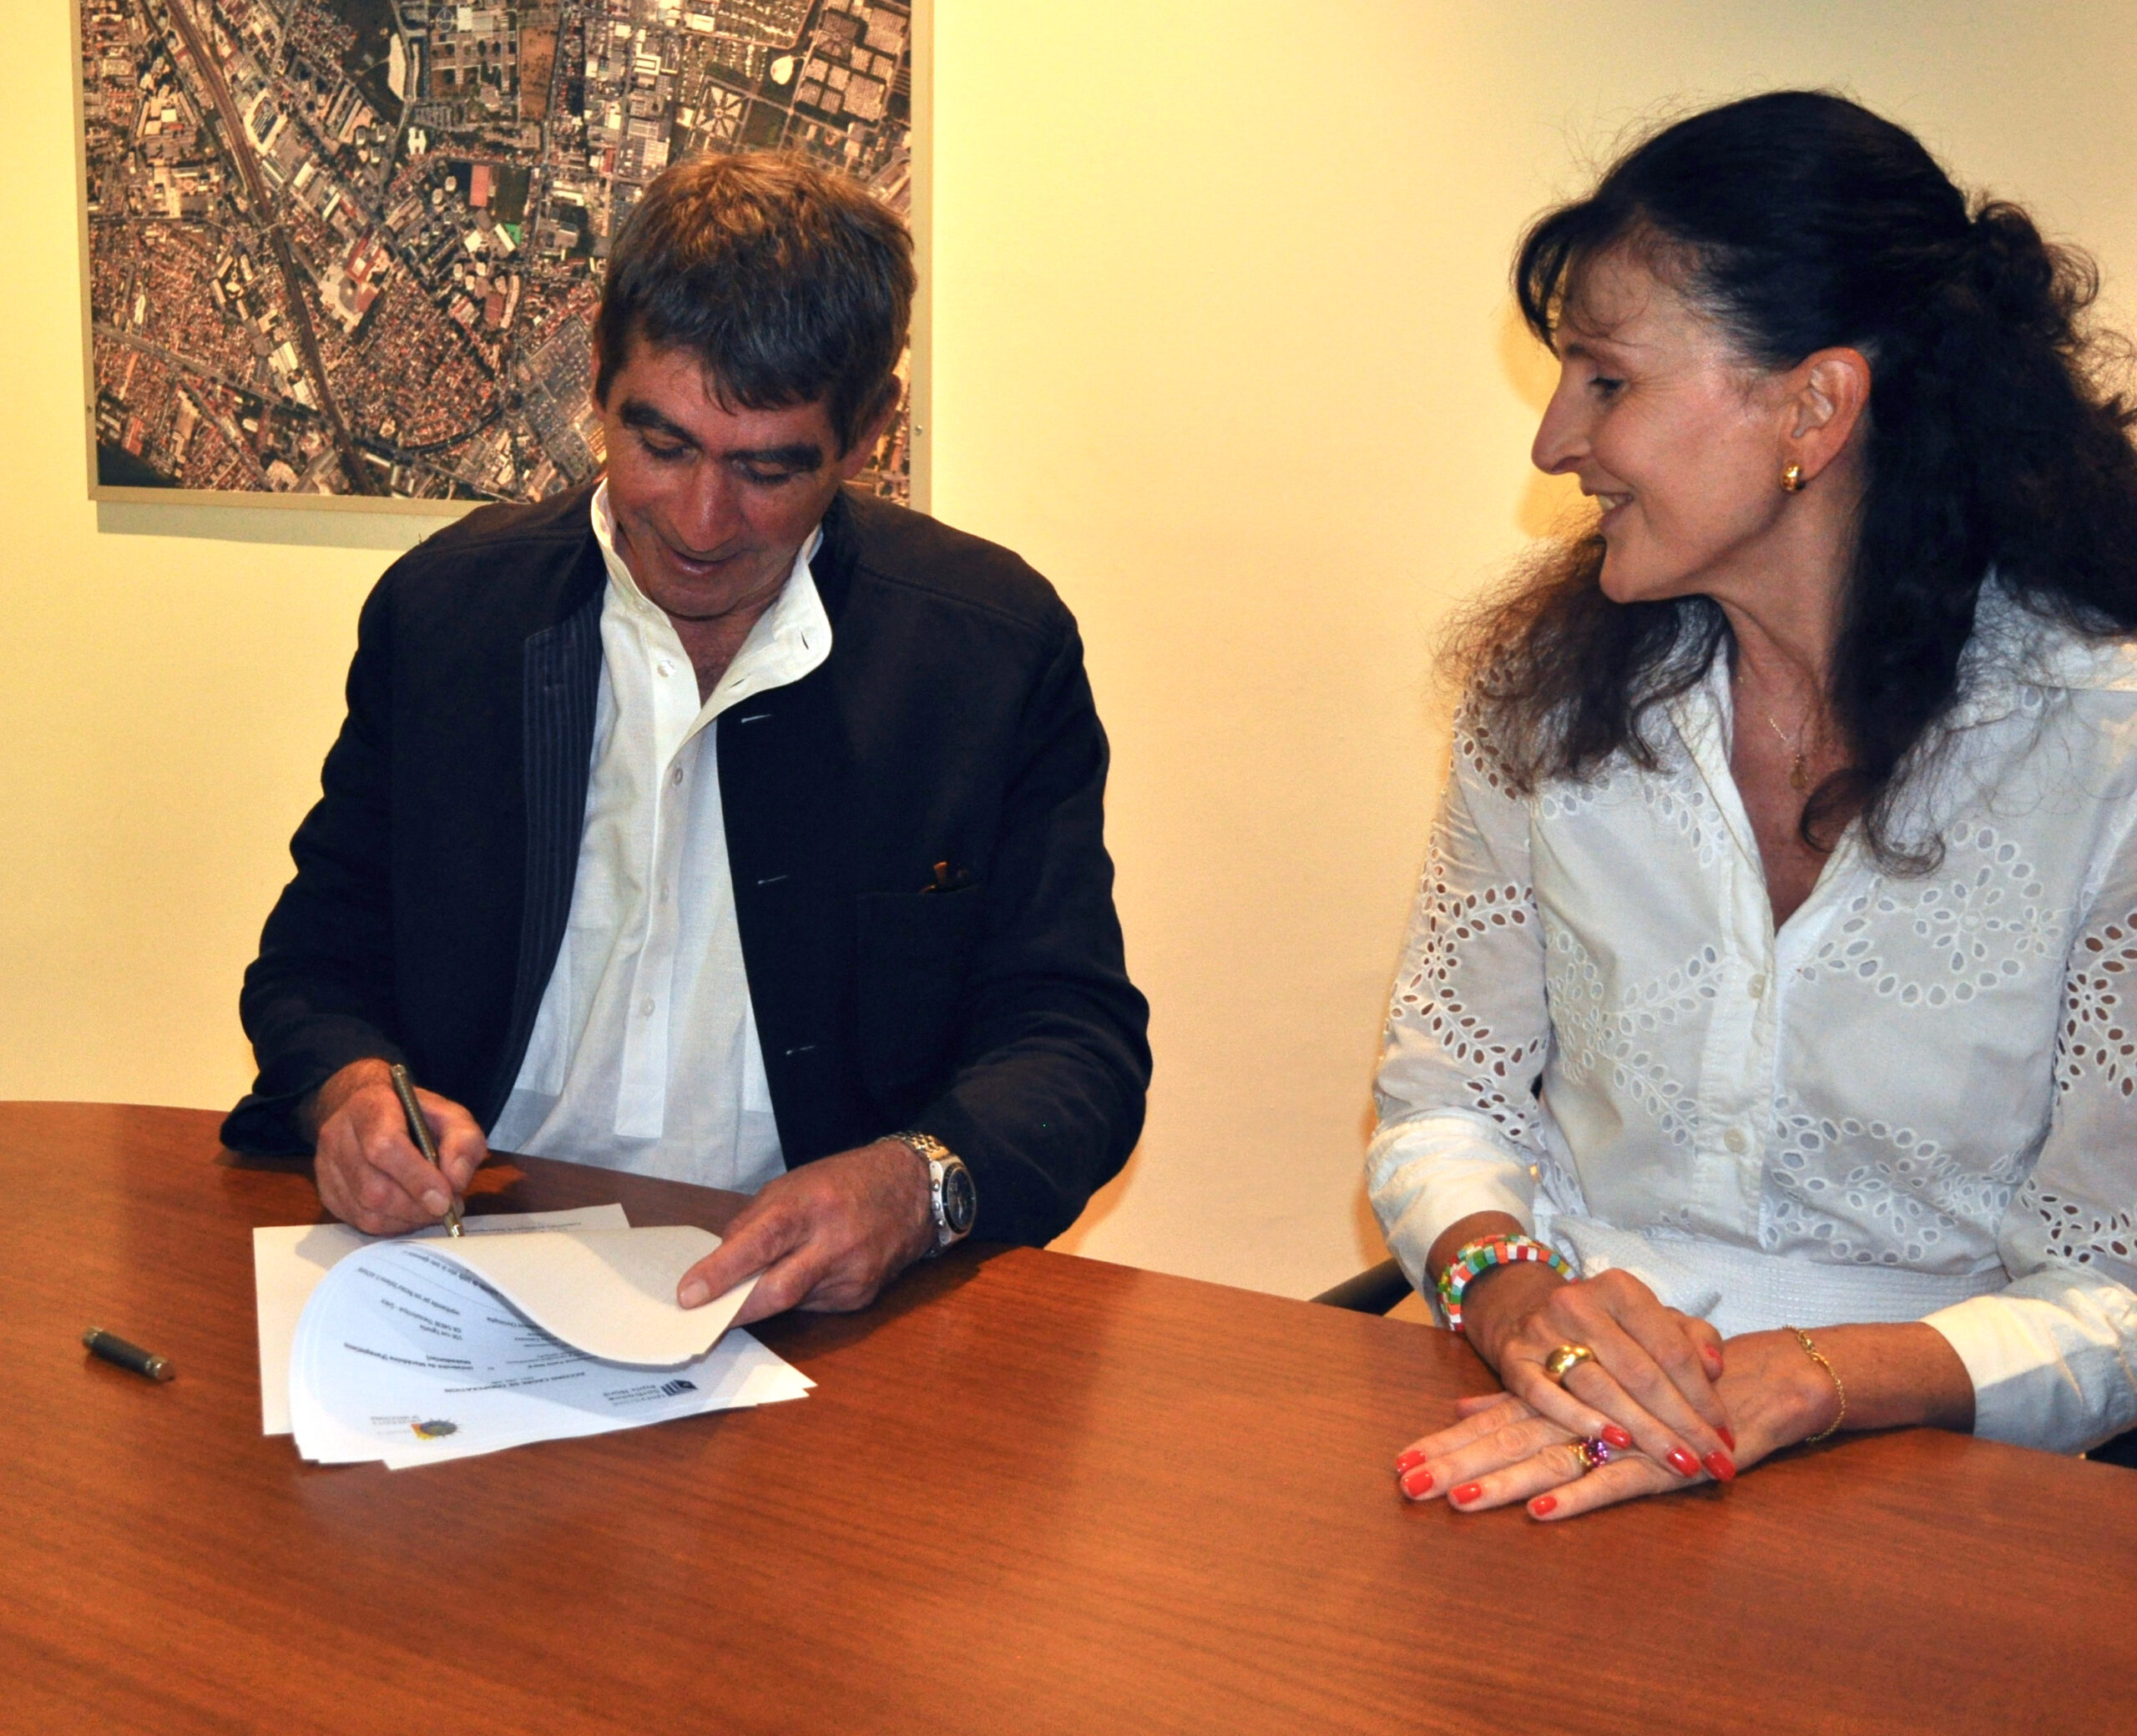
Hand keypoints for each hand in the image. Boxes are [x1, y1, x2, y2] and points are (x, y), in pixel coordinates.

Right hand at [308, 1059, 486, 1234]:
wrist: (371, 1111)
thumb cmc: (413, 1115)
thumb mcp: (450, 1115)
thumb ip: (463, 1141)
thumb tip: (455, 1180)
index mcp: (369, 1107)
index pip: (384, 1147)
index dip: (417, 1179)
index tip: (445, 1199)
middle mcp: (338, 1136)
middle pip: (374, 1188)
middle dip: (417, 1207)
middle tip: (446, 1207)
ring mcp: (326, 1166)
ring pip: (366, 1212)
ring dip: (407, 1219)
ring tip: (430, 1208)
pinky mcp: (326, 1192)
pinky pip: (359, 1222)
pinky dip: (392, 1225)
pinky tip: (409, 1212)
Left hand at [674, 1139, 935, 1326]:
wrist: (914, 1191)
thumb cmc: (845, 1182)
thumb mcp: (792, 1186)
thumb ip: (754, 1224)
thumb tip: (718, 1266)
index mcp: (810, 1204)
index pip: (760, 1242)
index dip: (722, 1271)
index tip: (689, 1294)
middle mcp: (834, 1242)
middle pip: (778, 1289)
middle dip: (736, 1309)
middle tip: (702, 1318)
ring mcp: (852, 1274)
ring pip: (791, 1303)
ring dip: (766, 1299)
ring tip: (758, 1280)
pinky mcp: (861, 1297)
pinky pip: (813, 1306)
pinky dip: (798, 1297)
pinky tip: (805, 1276)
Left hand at [1394, 1328, 1841, 1517]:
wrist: (1762, 1378)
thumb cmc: (1672, 1375)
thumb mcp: (1598, 1376)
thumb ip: (1528, 1391)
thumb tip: (1462, 1408)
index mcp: (1566, 1387)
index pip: (1497, 1417)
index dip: (1450, 1441)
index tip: (1401, 1463)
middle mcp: (1586, 1403)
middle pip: (1511, 1439)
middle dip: (1458, 1463)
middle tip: (1408, 1486)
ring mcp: (1624, 1433)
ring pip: (1552, 1458)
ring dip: (1503, 1482)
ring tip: (1457, 1502)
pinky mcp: (1662, 1462)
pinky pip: (1614, 1481)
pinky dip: (1579, 1497)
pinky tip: (1542, 1512)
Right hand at [1460, 1261, 1734, 1481]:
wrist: (1527, 1313)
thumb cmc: (1607, 1326)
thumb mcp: (1652, 1319)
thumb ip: (1692, 1338)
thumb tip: (1714, 1367)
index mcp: (1620, 1289)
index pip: (1672, 1349)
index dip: (1704, 1396)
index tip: (1727, 1434)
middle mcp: (1579, 1304)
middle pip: (1641, 1374)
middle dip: (1683, 1424)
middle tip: (1713, 1463)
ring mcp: (1542, 1332)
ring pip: (1601, 1389)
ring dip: (1645, 1432)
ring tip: (1679, 1462)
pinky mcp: (1514, 1361)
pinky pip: (1547, 1397)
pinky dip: (1581, 1421)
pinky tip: (1615, 1444)